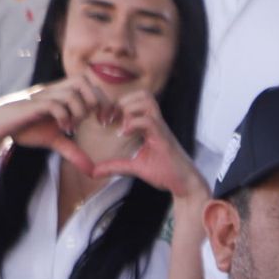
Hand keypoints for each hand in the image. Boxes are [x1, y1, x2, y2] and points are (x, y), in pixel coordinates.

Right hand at [0, 74, 109, 173]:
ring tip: (74, 126)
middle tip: (96, 121)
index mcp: (61, 94)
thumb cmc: (25, 128)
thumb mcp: (54, 140)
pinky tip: (64, 128)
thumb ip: (73, 151)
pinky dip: (64, 117)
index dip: (102, 100)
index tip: (104, 120)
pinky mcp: (32, 105)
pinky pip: (55, 104)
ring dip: (79, 111)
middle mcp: (53, 91)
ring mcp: (42, 96)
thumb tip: (91, 170)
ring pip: (72, 92)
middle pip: (83, 80)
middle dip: (96, 101)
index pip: (89, 84)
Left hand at [91, 90, 207, 199]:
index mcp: (150, 125)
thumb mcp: (134, 168)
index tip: (104, 119)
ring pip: (147, 100)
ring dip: (129, 108)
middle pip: (142, 94)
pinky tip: (124, 134)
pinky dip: (133, 123)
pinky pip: (148, 120)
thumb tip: (94, 172)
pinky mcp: (163, 137)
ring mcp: (161, 128)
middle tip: (109, 119)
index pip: (136, 101)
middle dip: (122, 103)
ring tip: (120, 124)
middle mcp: (157, 122)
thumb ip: (115, 166)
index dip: (118, 105)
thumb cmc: (165, 172)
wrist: (185, 183)